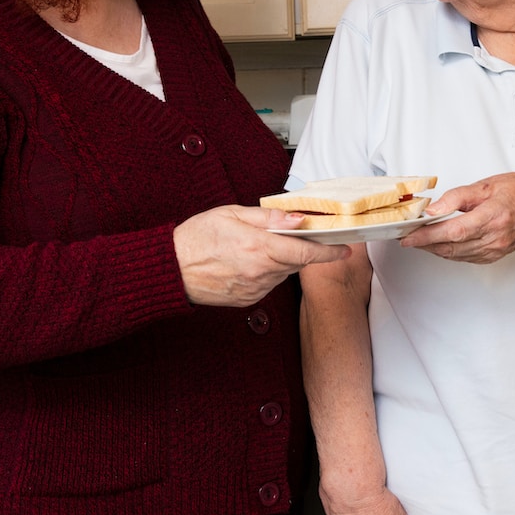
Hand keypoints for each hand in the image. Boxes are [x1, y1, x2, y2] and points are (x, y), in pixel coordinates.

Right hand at [174, 205, 348, 306]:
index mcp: (258, 248)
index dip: (329, 251)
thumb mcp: (232, 214)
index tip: (344, 248)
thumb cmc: (195, 238)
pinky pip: (269, 284)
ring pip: (284, 273)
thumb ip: (268, 217)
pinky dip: (267, 272)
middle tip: (290, 235)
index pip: (306, 251)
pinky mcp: (249, 300)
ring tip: (257, 247)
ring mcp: (255, 289)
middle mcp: (260, 272)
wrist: (170, 269)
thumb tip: (297, 218)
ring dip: (281, 260)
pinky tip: (248, 262)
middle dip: (301, 248)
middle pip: (297, 261)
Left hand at [401, 173, 514, 263]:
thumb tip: (434, 209)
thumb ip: (458, 196)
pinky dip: (447, 251)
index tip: (409, 235)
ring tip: (416, 238)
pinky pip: (462, 257)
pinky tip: (437, 243)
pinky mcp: (491, 256)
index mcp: (494, 215)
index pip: (455, 230)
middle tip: (405, 236)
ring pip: (454, 254)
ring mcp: (493, 250)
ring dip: (432, 248)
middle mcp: (494, 237)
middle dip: (424, 242)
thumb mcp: (488, 185)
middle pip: (451, 245)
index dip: (428, 235)